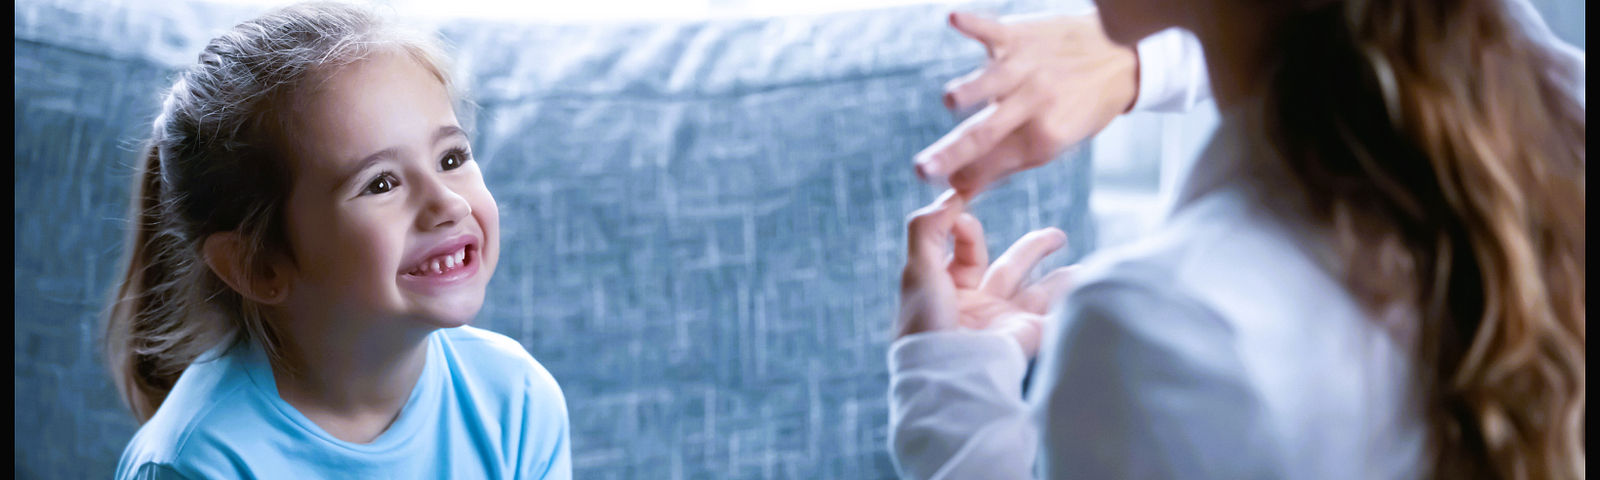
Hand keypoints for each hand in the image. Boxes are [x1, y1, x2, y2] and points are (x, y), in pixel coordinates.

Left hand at [898, 190, 1077, 356]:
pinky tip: (1093, 287)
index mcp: (947, 289)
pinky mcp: (1026, 335)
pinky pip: (1057, 315)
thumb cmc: (925, 319)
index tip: (965, 217)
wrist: (945, 368)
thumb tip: (951, 198)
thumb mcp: (917, 267)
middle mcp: (977, 304)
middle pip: (1011, 267)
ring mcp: (1004, 320)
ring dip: (1063, 279)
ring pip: (1039, 292)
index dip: (968, 230)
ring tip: (1085, 269)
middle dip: (1034, 248)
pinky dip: (1075, 301)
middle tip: (1057, 235)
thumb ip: (928, 227)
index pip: (966, 251)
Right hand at [915, 11, 1138, 196]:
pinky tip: (955, 19)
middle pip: (986, 131)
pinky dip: (974, 24)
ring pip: (993, 81)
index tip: (933, 183)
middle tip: (923, 169)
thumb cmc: (1080, 106)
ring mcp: (1027, 66)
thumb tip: (960, 188)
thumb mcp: (1054, 144)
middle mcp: (1036, 102)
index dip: (961, 173)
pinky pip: (994, 29)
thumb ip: (1004, 165)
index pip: (993, 160)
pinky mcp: (1020, 35)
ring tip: (952, 100)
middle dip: (953, 152)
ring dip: (972, 90)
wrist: (1121, 56)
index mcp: (1045, 136)